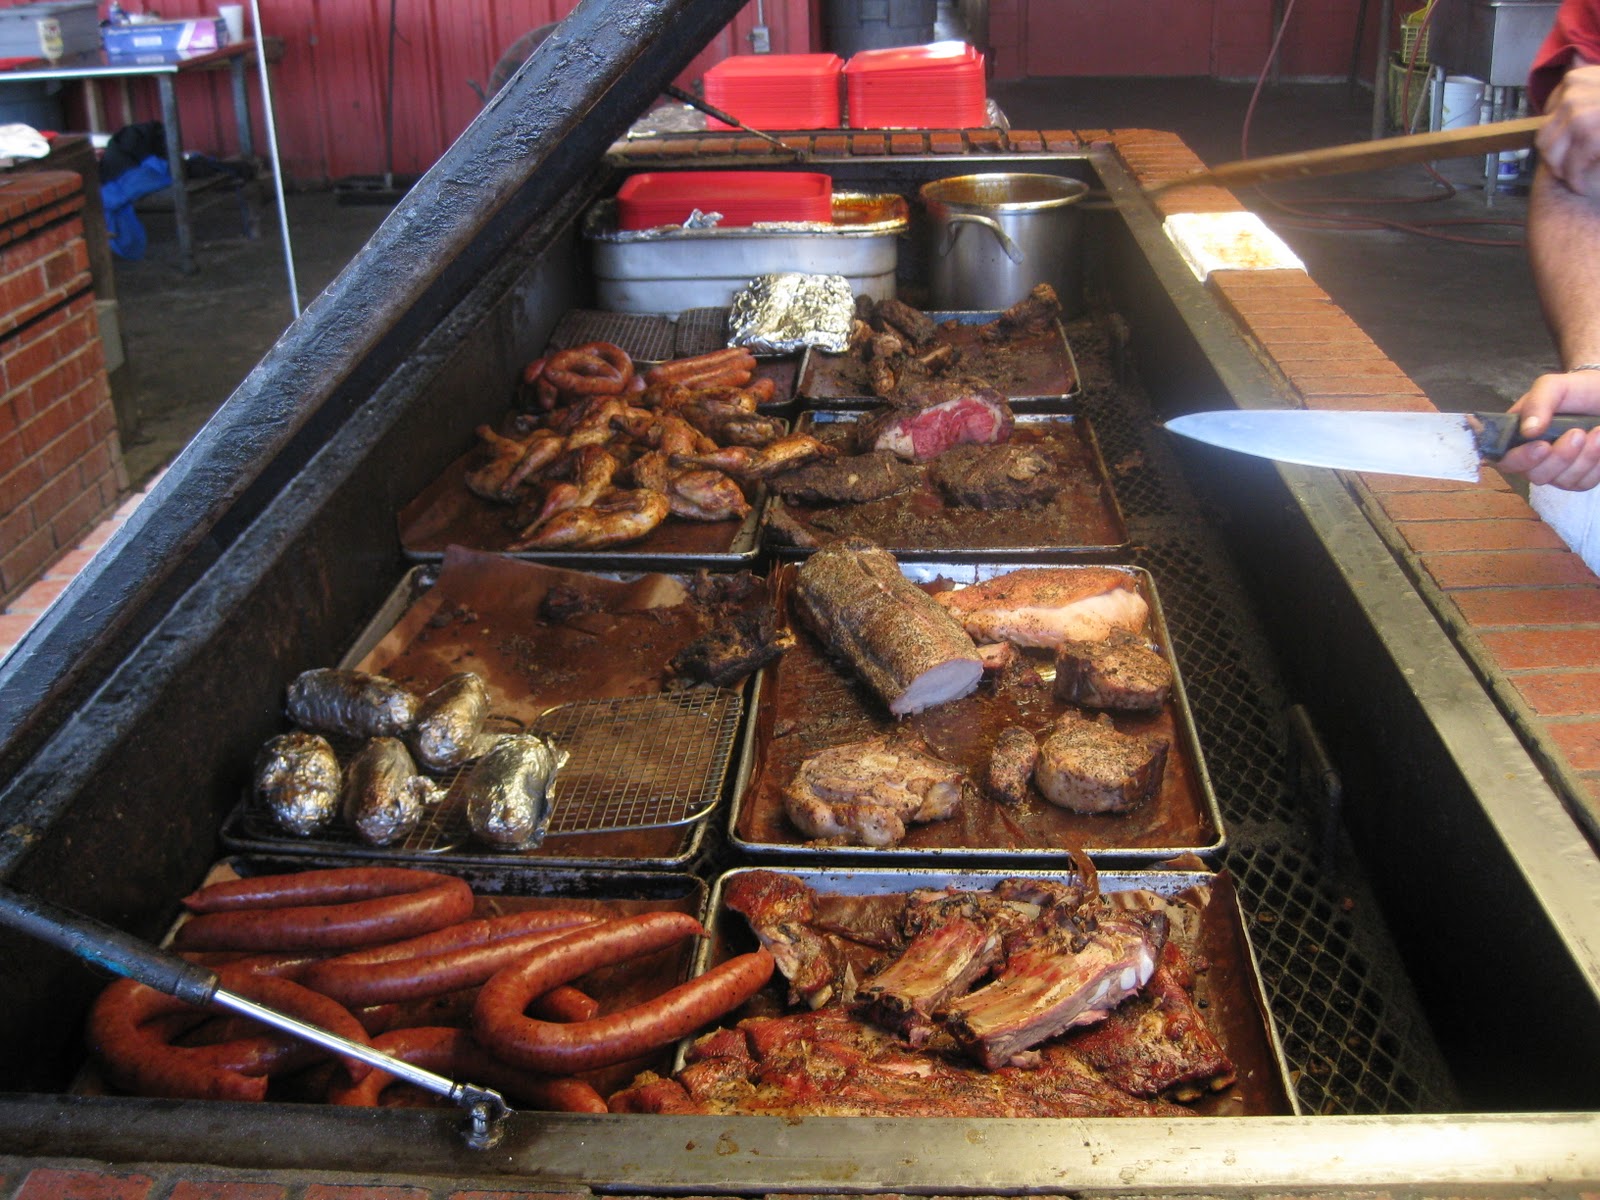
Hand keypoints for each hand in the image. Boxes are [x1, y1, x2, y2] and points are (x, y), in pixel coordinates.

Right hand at [1499, 370, 1599, 488]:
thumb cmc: (1577, 390)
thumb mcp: (1554, 387)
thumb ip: (1538, 403)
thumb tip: (1528, 431)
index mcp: (1517, 437)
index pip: (1505, 460)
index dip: (1520, 459)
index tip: (1542, 446)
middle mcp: (1533, 458)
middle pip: (1535, 475)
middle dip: (1560, 457)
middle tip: (1578, 433)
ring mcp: (1557, 471)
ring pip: (1562, 481)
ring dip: (1583, 459)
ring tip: (1598, 432)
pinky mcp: (1579, 477)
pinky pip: (1583, 483)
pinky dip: (1595, 466)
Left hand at [1537, 64, 1599, 197]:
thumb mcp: (1599, 90)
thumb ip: (1588, 92)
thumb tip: (1566, 88)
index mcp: (1576, 79)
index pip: (1548, 114)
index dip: (1557, 136)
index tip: (1567, 149)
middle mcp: (1572, 92)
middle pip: (1544, 135)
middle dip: (1555, 158)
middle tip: (1569, 171)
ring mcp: (1579, 112)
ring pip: (1552, 153)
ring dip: (1563, 171)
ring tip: (1577, 179)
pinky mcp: (1589, 133)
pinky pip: (1571, 165)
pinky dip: (1576, 180)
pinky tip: (1583, 186)